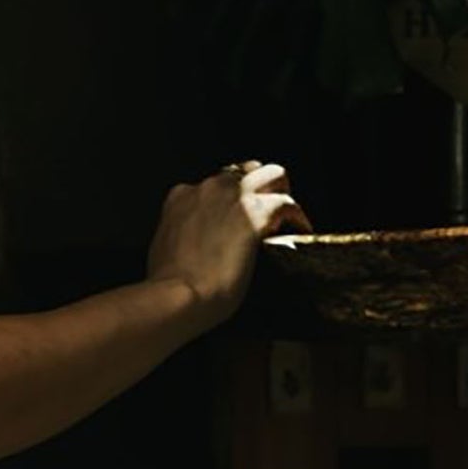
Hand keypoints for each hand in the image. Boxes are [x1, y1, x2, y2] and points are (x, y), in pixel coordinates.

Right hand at [145, 160, 311, 327]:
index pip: (215, 184)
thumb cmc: (169, 285)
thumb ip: (182, 236)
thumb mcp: (167, 249)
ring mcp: (232, 197)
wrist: (177, 296)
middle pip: (246, 172)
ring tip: (288, 217)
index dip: (231, 200)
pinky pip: (288, 205)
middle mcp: (207, 188)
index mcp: (182, 197)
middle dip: (260, 188)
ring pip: (273, 175)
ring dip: (281, 193)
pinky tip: (301, 231)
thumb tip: (195, 245)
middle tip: (269, 214)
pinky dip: (298, 217)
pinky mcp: (255, 214)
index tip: (238, 218)